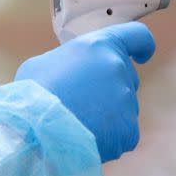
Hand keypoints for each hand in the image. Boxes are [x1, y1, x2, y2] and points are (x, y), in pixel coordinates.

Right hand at [15, 22, 155, 161]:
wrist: (37, 132)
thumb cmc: (34, 94)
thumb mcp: (45, 63)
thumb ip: (69, 62)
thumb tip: (72, 73)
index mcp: (101, 46)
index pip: (137, 36)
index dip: (141, 46)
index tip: (141, 56)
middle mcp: (119, 69)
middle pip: (126, 78)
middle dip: (110, 88)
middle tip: (83, 102)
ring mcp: (127, 100)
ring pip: (123, 108)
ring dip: (107, 114)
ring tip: (79, 124)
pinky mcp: (129, 129)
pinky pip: (124, 133)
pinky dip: (110, 137)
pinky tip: (87, 139)